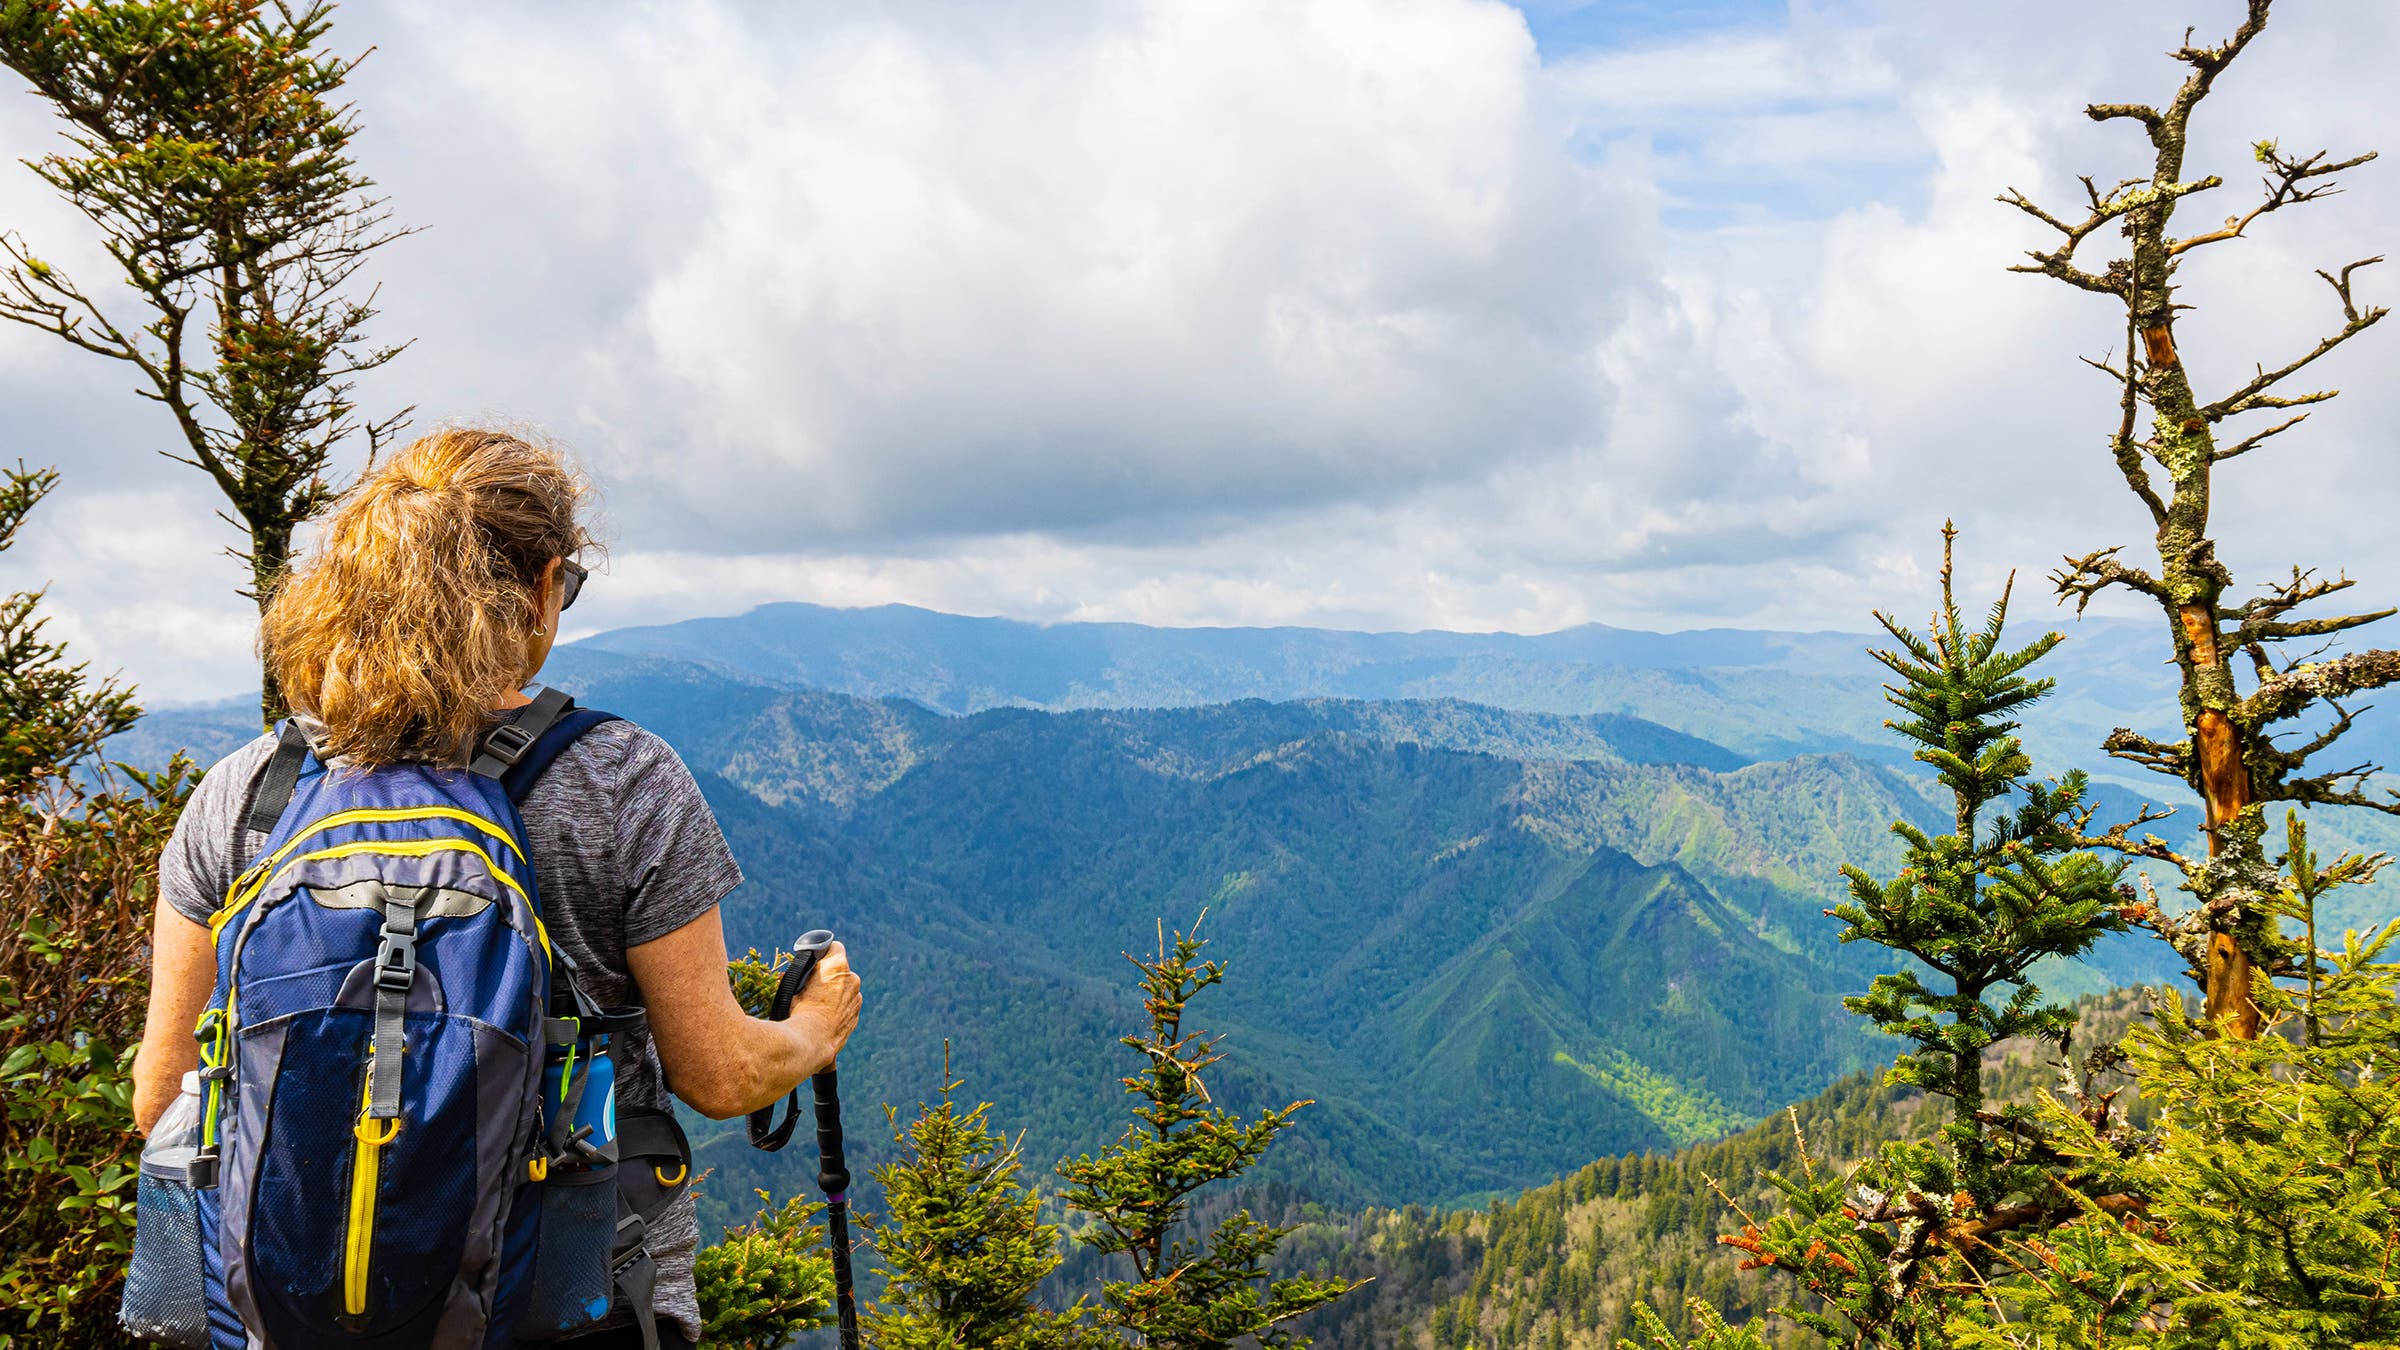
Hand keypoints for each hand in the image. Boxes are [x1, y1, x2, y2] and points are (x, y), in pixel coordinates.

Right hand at [789, 939, 860, 1074]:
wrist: (811, 1041)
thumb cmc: (799, 1011)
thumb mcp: (793, 987)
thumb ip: (802, 974)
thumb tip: (797, 970)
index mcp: (838, 966)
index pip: (835, 947)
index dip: (824, 953)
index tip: (816, 961)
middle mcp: (852, 979)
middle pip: (840, 970)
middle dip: (829, 975)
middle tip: (812, 986)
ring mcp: (857, 997)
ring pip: (846, 988)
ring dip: (835, 993)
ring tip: (817, 1005)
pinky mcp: (856, 1014)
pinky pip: (848, 1005)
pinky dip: (839, 1008)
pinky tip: (825, 1017)